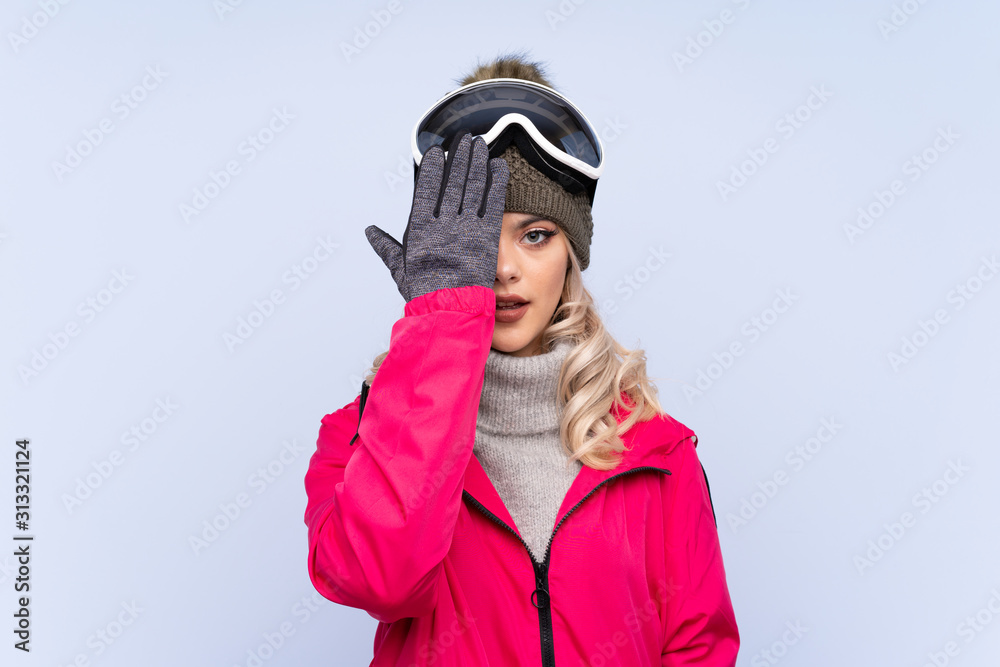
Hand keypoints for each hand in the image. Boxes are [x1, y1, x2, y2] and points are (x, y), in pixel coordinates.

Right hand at [365, 131, 508, 302]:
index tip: (437, 152)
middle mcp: (442, 225)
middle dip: (460, 158)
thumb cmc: (424, 293)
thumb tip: (371, 232)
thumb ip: (387, 247)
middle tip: (465, 139)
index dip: (432, 169)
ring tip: (481, 145)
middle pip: (453, 183)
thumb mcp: (400, 269)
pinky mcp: (486, 238)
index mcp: (420, 230)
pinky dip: (496, 185)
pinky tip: (498, 167)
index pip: (426, 191)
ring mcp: (466, 230)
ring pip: (473, 188)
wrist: (450, 312)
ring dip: (477, 163)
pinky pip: (492, 205)